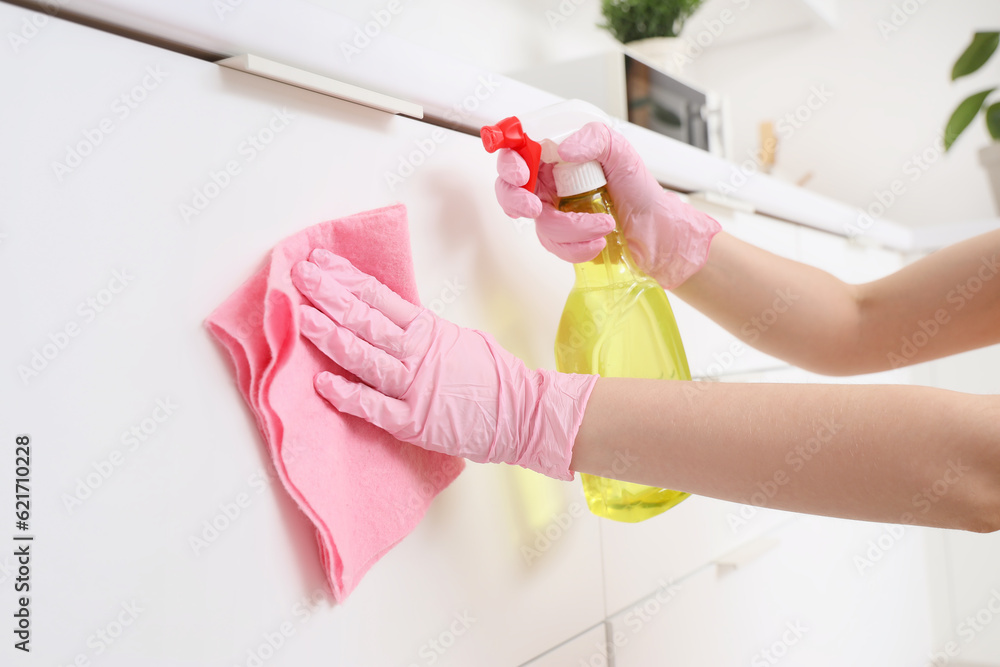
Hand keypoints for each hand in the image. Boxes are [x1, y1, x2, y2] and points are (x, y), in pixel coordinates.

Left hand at [290, 249, 597, 480]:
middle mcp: (416, 353)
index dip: (345, 278)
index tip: (319, 262)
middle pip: (364, 318)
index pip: (378, 296)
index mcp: (427, 329)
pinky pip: (374, 406)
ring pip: (364, 356)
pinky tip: (322, 383)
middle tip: (299, 275)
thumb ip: (421, 330)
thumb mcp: (457, 338)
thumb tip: (389, 318)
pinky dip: (348, 395)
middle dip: (328, 295)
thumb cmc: (493, 377)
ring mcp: (414, 387)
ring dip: (330, 336)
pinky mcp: (413, 421)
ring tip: (302, 317)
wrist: (523, 413)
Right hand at [493, 122, 720, 288]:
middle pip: (511, 191)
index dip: (509, 161)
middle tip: (536, 208)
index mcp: (558, 157)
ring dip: (571, 229)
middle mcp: (551, 184)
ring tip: (604, 225)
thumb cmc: (641, 190)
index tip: (520, 172)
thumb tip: (564, 148)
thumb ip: (594, 139)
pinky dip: (577, 247)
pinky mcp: (563, 239)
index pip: (518, 152)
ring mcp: (555, 212)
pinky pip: (555, 246)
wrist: (658, 231)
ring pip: (539, 224)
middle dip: (517, 201)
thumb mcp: (622, 153)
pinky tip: (599, 242)